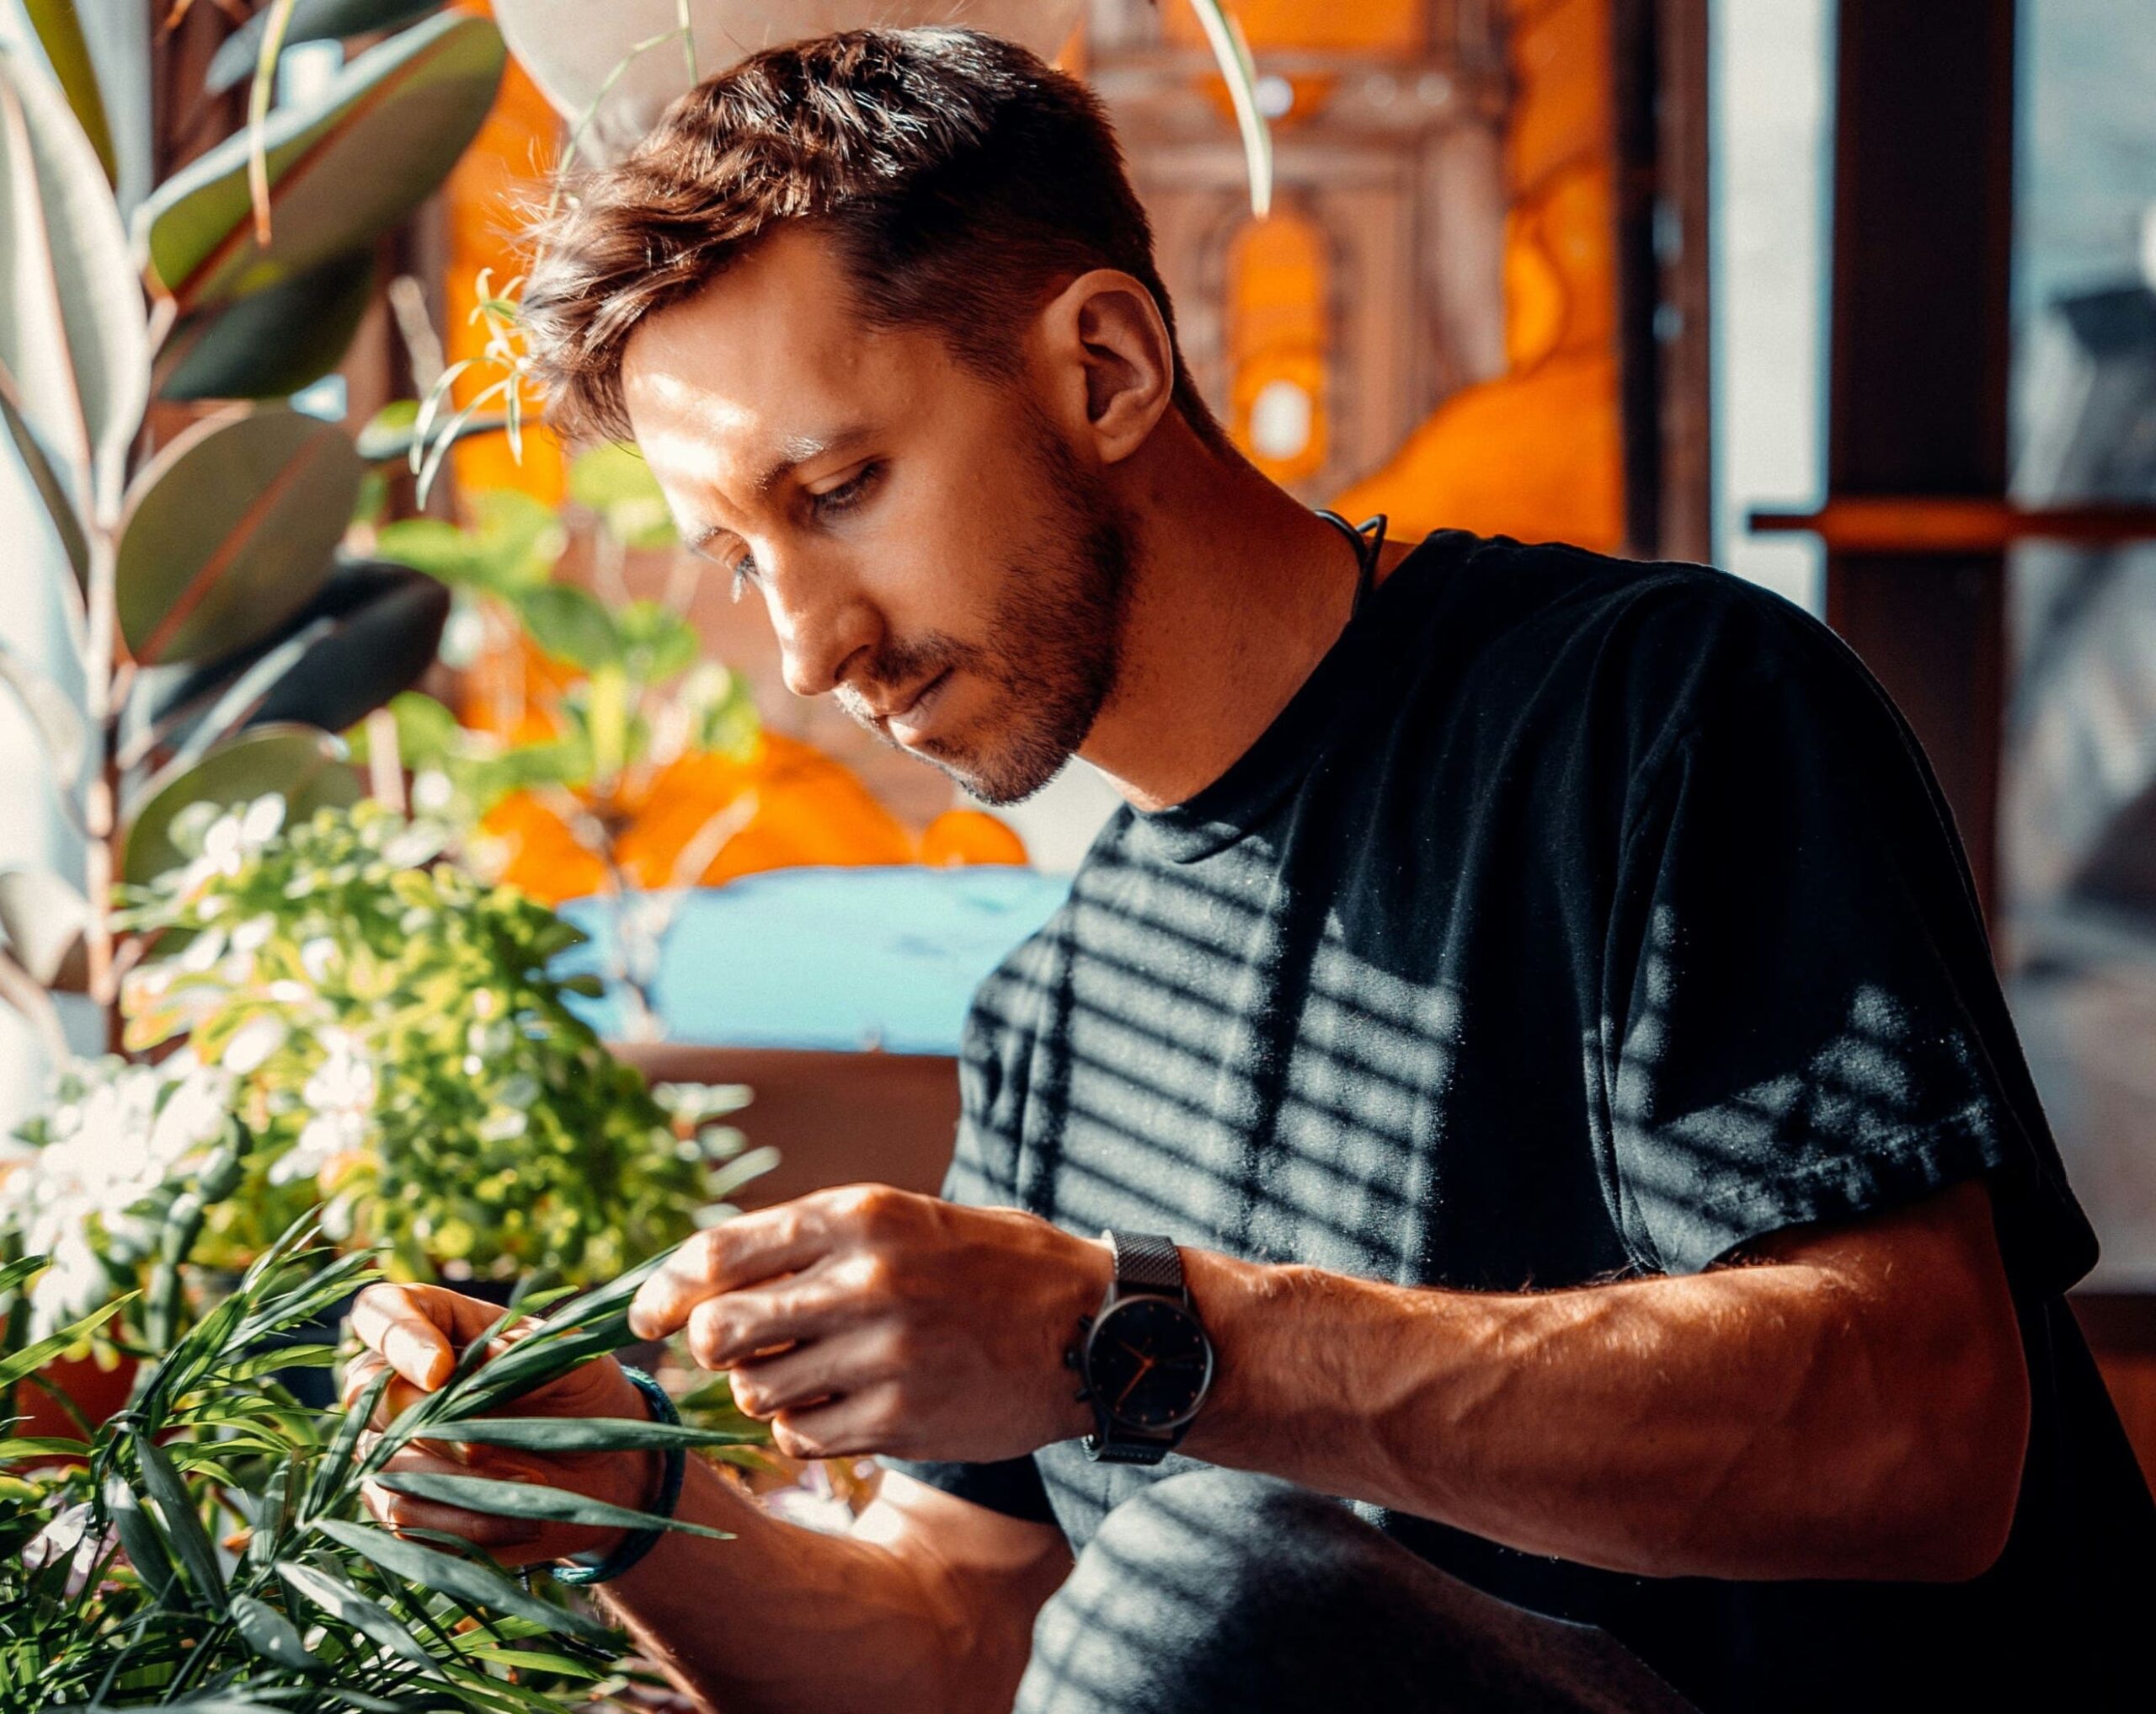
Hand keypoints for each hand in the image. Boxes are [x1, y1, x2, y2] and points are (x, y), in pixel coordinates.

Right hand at [341, 1283, 659, 1567]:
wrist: (603, 1462)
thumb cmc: (579, 1391)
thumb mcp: (571, 1359)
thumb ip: (529, 1350)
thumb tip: (485, 1356)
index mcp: (435, 1325)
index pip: (379, 1311)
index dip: (397, 1337)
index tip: (441, 1371)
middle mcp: (398, 1385)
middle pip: (370, 1395)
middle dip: (433, 1425)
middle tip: (487, 1447)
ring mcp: (393, 1449)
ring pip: (387, 1464)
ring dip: (459, 1481)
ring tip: (529, 1480)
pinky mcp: (404, 1506)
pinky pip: (405, 1519)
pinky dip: (464, 1523)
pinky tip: (519, 1520)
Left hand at [628, 1185, 1111, 1461]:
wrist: (1093, 1328)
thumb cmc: (988, 1266)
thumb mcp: (903, 1219)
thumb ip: (810, 1241)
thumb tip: (698, 1282)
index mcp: (859, 1214)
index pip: (718, 1254)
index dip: (664, 1290)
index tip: (644, 1315)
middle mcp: (864, 1279)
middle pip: (719, 1331)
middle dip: (712, 1347)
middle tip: (738, 1350)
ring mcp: (883, 1354)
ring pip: (756, 1391)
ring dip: (766, 1390)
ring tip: (812, 1373)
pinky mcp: (901, 1419)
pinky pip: (803, 1438)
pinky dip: (805, 1430)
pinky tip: (842, 1407)